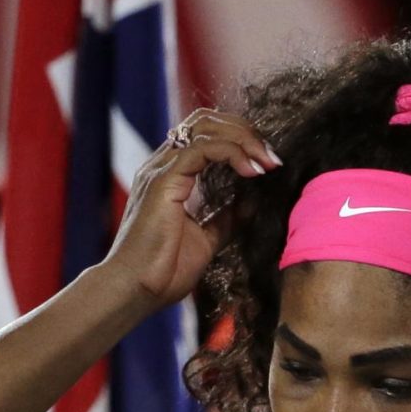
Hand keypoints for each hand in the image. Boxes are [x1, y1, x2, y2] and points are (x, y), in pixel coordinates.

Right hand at [104, 108, 278, 308]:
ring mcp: (161, 170)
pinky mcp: (164, 181)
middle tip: (272, 158)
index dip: (241, 139)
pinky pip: (202, 148)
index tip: (269, 163)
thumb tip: (253, 202)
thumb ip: (226, 218)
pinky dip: (232, 153)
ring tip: (268, 163)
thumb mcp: (207, 238)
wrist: (137, 290)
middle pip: (206, 121)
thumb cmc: (164, 270)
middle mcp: (163, 165)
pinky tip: (252, 172)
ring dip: (244, 140)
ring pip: (205, 128)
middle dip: (245, 131)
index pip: (205, 134)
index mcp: (172, 175)